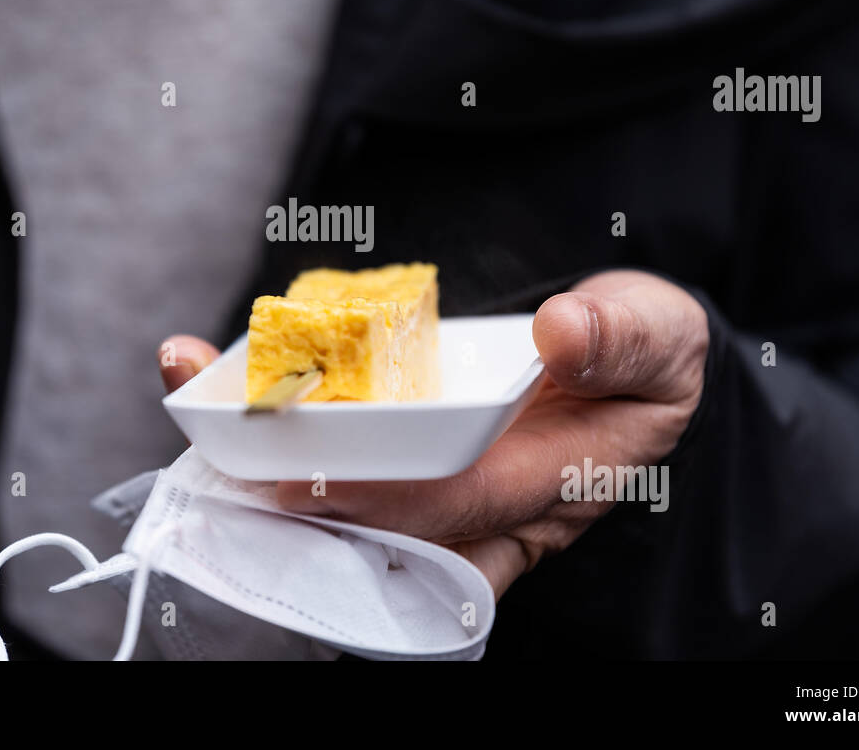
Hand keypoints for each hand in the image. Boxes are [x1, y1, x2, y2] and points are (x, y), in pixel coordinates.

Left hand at [157, 270, 708, 599]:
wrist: (630, 360)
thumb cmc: (647, 353)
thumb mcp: (660, 336)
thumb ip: (625, 339)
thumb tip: (562, 334)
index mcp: (555, 481)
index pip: (461, 501)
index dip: (383, 494)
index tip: (306, 477)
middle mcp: (489, 507)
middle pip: (384, 525)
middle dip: (295, 498)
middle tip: (218, 452)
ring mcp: (447, 495)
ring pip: (351, 509)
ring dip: (268, 472)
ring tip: (198, 407)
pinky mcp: (415, 470)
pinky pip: (343, 475)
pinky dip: (279, 442)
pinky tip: (216, 391)